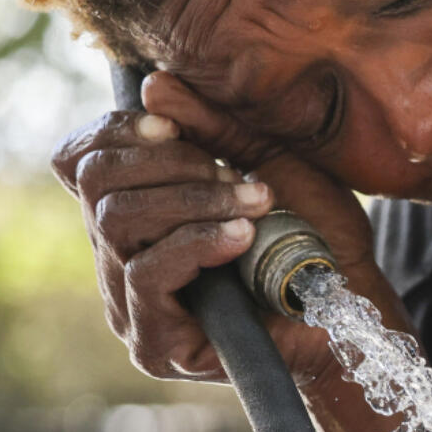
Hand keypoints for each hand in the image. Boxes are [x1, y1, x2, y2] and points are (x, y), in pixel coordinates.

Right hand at [50, 70, 388, 385]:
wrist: (351, 302)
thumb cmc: (311, 232)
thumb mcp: (266, 160)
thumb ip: (211, 127)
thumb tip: (154, 86)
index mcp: (138, 213)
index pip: (80, 162)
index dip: (114, 132)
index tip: (171, 125)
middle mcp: (121, 258)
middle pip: (94, 184)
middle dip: (167, 163)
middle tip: (232, 172)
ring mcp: (130, 305)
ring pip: (116, 224)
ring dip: (191, 200)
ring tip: (254, 202)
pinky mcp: (152, 344)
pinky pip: (146, 274)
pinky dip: (196, 243)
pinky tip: (243, 236)